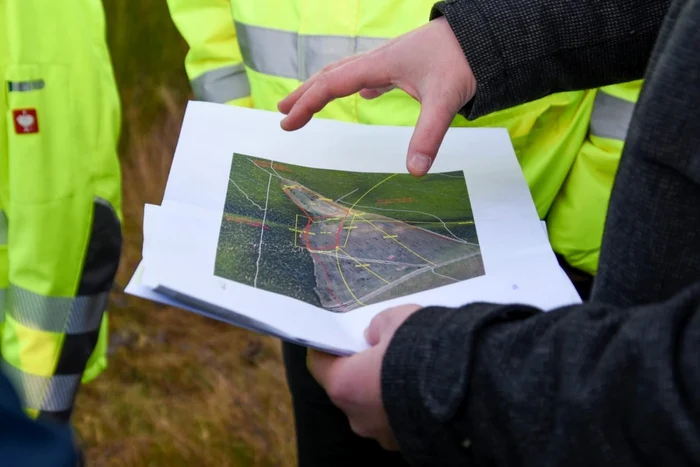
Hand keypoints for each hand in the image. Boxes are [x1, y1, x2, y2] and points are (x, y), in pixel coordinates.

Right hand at [278, 16, 475, 176]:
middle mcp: (379, 59)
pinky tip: (364, 92)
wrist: (485, 33)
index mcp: (380, 65)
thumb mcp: (446, 100)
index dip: (306, 103)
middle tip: (281, 112)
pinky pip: (370, 73)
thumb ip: (428, 136)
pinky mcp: (405, 63)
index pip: (331, 84)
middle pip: (330, 75)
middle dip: (304, 93)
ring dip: (324, 87)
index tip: (287, 123)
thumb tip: (415, 171)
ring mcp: (391, 60)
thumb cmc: (463, 59)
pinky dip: (356, 84)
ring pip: (347, 72)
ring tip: (308, 102)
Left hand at [307, 304, 421, 449]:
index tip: (341, 337)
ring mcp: (383, 436)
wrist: (470, 387)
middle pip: (349, 389)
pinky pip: (400, 421)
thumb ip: (378, 327)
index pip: (318, 364)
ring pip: (375, 408)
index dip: (328, 347)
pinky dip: (407, 408)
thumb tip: (374, 337)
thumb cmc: (420, 349)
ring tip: (412, 373)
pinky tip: (427, 391)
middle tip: (383, 352)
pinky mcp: (409, 446)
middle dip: (362, 371)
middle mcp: (357, 417)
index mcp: (345, 385)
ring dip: (386, 392)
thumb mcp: (396, 319)